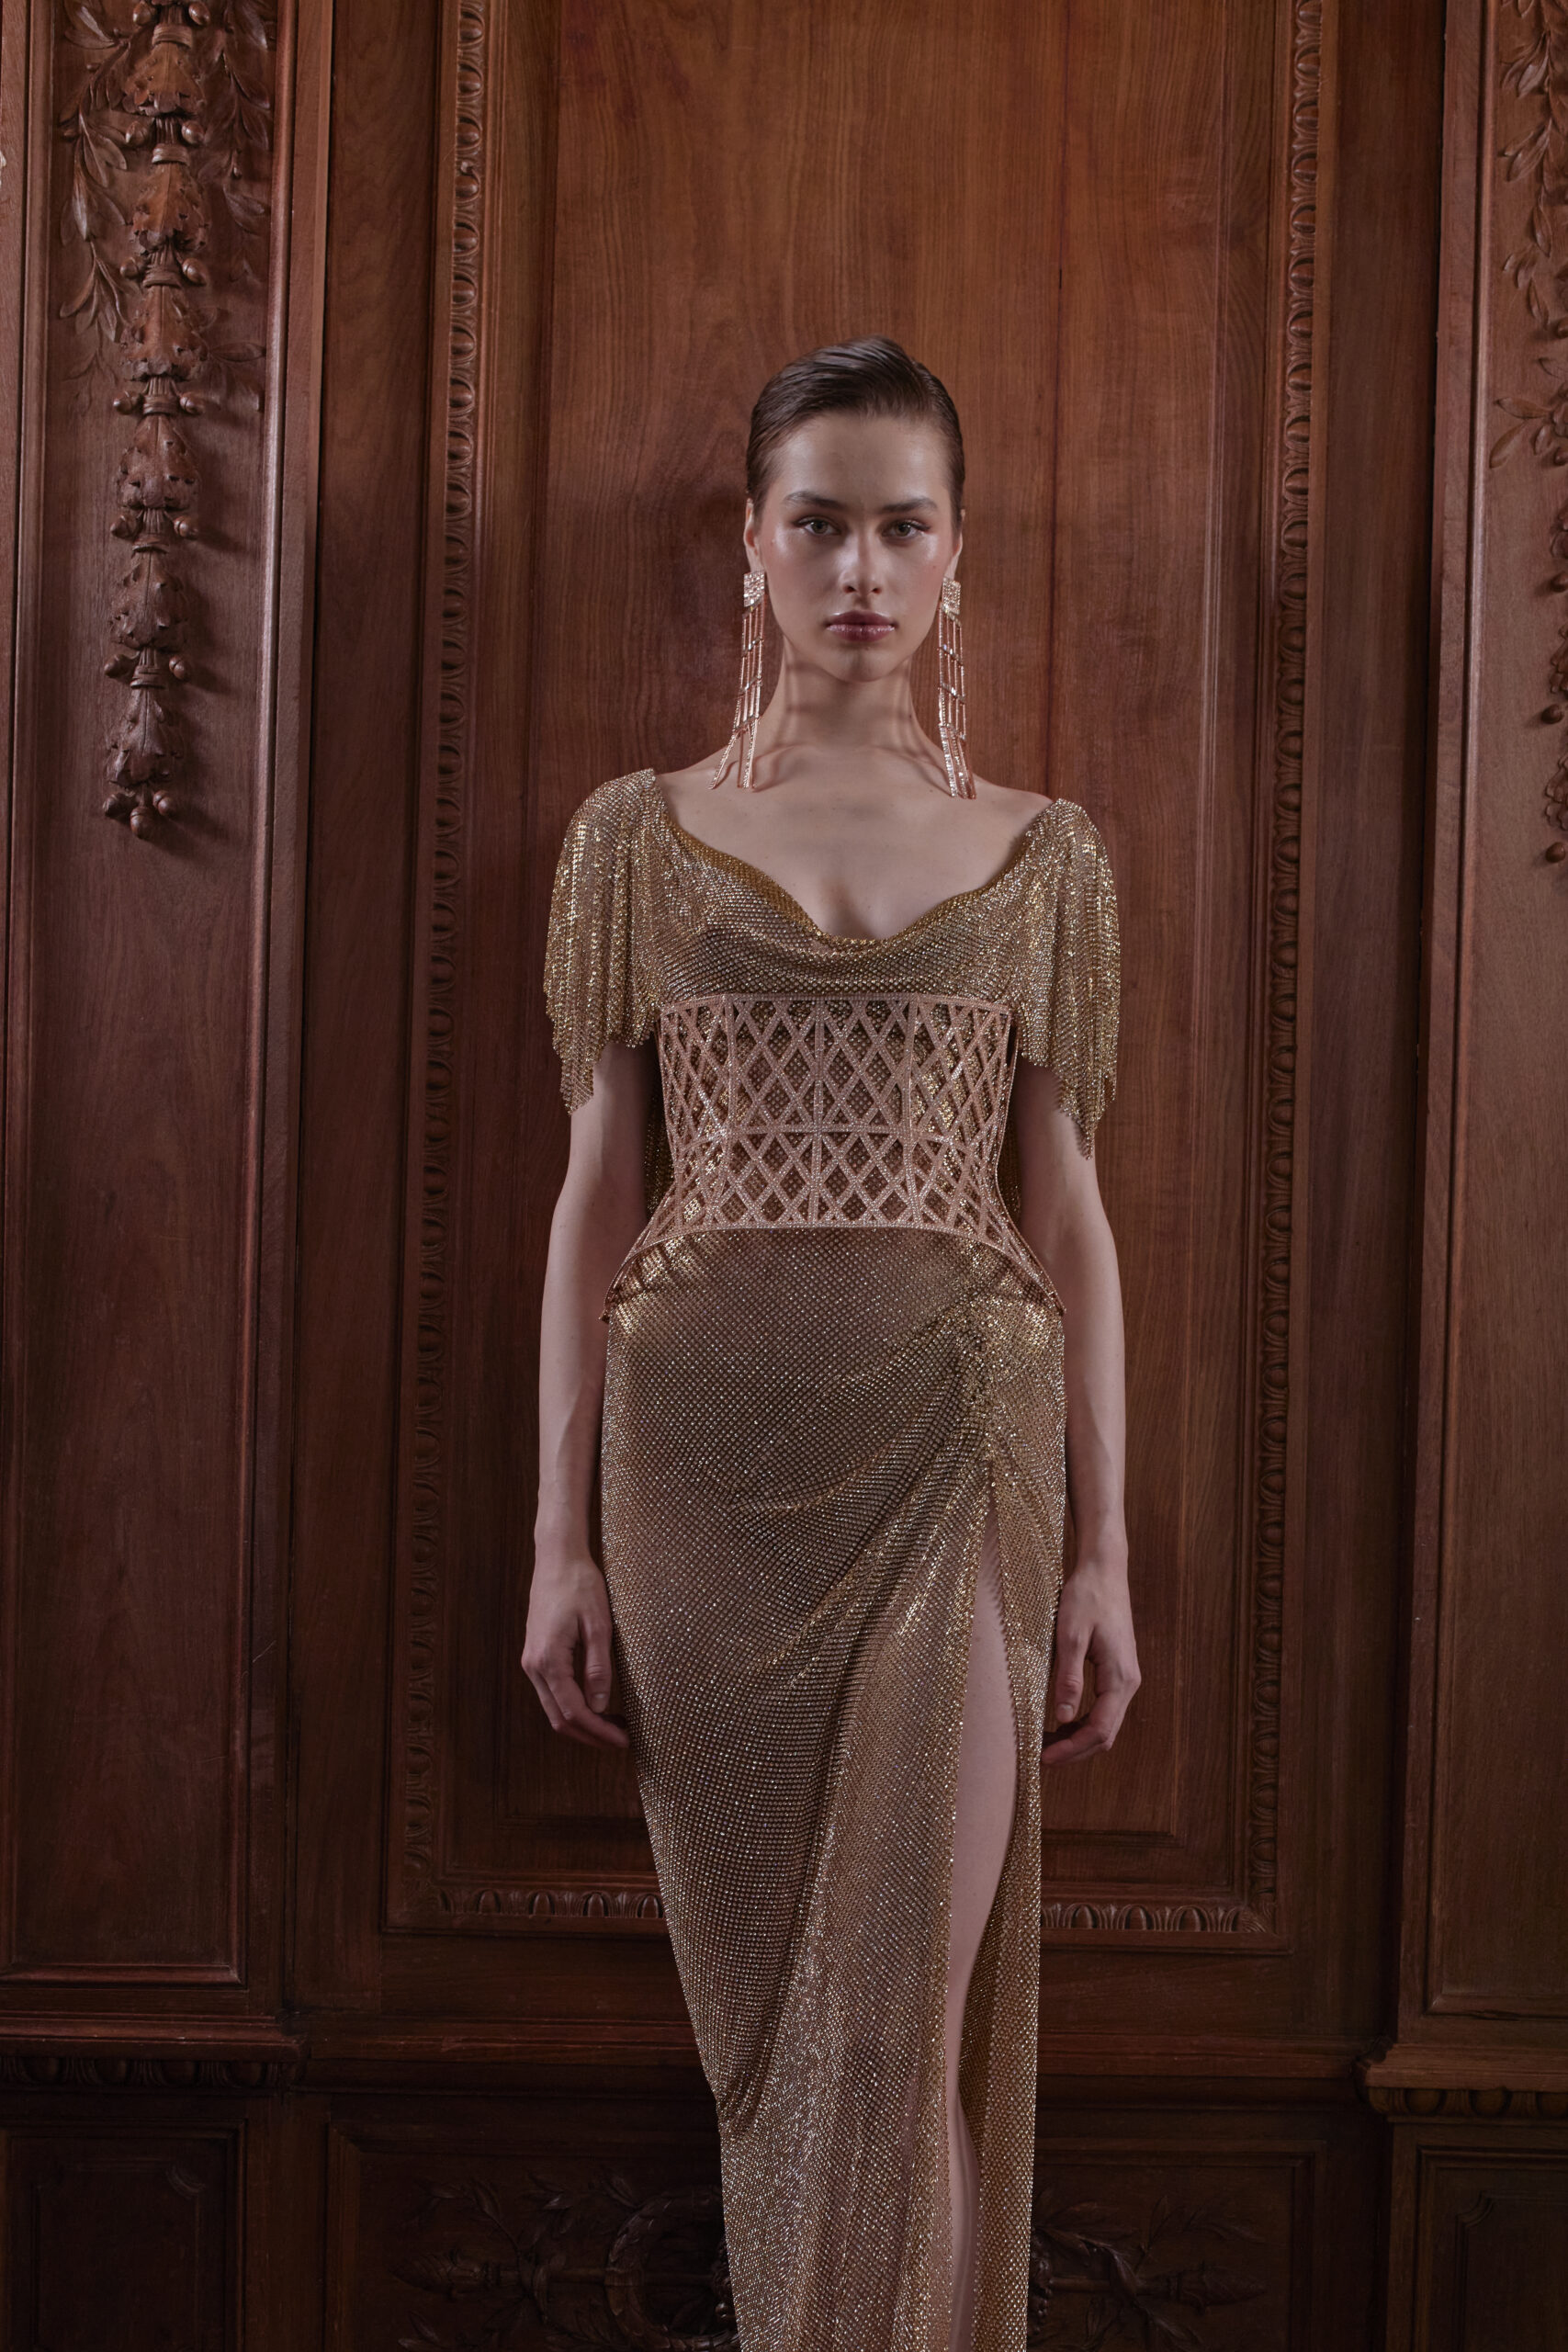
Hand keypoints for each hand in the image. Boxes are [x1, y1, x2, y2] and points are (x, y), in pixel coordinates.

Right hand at [521, 1547, 629, 1750]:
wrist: (557, 1559)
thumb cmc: (580, 1585)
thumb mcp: (598, 1625)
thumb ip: (598, 1668)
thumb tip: (600, 1706)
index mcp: (548, 1660)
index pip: (574, 1712)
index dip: (599, 1732)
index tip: (624, 1741)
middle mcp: (533, 1666)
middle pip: (559, 1719)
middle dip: (591, 1736)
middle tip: (622, 1741)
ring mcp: (531, 1662)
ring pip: (553, 1710)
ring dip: (582, 1724)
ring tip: (614, 1727)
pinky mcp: (536, 1657)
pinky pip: (552, 1694)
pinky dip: (573, 1708)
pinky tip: (597, 1706)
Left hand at [1041, 1553, 1139, 1767]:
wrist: (1104, 1571)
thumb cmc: (1086, 1597)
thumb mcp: (1070, 1636)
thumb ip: (1068, 1678)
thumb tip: (1061, 1717)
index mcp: (1120, 1678)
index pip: (1099, 1729)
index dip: (1072, 1749)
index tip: (1044, 1758)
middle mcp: (1128, 1682)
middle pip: (1105, 1734)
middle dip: (1076, 1751)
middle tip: (1043, 1758)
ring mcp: (1125, 1678)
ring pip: (1105, 1724)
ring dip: (1079, 1739)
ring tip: (1048, 1744)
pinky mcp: (1117, 1671)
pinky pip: (1103, 1709)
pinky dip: (1084, 1722)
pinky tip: (1062, 1722)